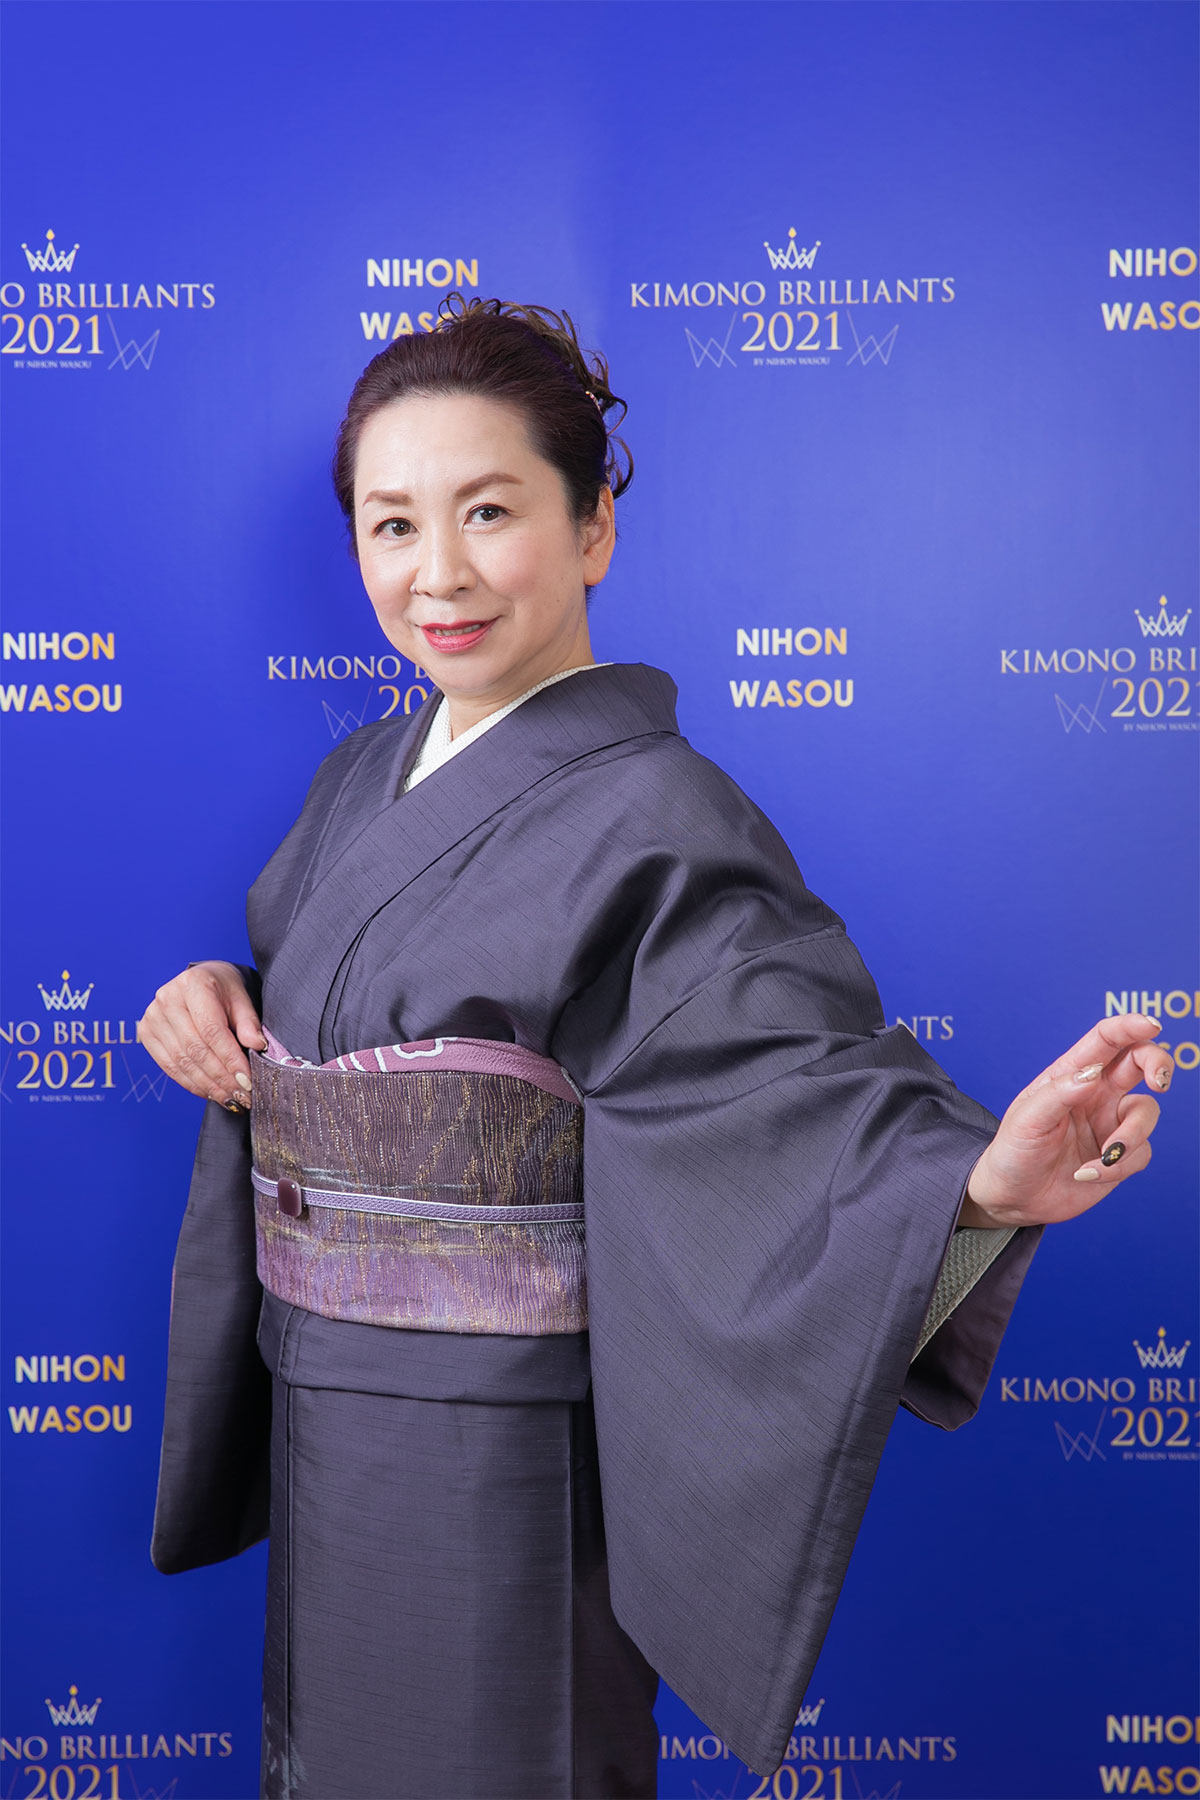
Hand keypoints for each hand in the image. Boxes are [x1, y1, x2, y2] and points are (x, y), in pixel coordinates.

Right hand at [136, 961, 266, 1108]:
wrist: (198, 980)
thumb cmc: (222, 989)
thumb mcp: (241, 998)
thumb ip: (249, 1023)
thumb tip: (258, 1046)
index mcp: (193, 984)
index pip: (212, 1030)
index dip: (230, 1059)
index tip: (247, 1081)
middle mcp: (167, 998)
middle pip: (196, 1049)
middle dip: (221, 1078)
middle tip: (242, 1096)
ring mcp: (153, 1016)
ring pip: (182, 1062)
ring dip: (208, 1086)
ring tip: (230, 1098)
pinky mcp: (146, 1033)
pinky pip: (169, 1066)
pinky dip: (192, 1084)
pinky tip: (210, 1092)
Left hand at [960, 1015, 1171, 1228]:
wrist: (1013, 1198)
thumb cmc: (1013, 1150)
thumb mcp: (1027, 1119)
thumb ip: (1060, 1093)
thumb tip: (1093, 1073)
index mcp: (1070, 1074)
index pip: (1106, 1039)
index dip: (1130, 1026)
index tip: (1152, 1026)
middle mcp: (1096, 1093)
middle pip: (1140, 1062)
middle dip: (1159, 1065)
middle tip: (1159, 1082)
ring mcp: (1110, 1123)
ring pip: (1147, 1113)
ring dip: (1131, 1137)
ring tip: (1102, 1159)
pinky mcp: (1120, 1155)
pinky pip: (1141, 1154)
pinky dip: (1117, 1167)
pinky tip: (1086, 1175)